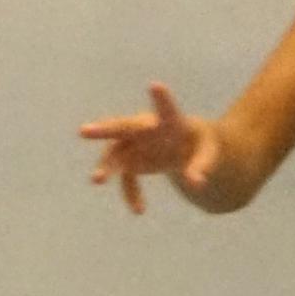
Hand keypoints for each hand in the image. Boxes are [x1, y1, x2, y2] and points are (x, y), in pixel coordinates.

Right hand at [80, 81, 224, 213]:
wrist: (187, 149)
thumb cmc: (203, 144)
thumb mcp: (210, 152)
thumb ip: (202, 165)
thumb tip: (196, 184)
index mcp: (171, 121)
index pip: (166, 109)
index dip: (161, 98)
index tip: (155, 85)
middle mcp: (146, 128)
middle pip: (123, 126)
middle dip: (104, 130)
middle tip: (84, 131)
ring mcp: (135, 144)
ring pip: (115, 153)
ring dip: (106, 167)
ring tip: (97, 180)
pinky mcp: (131, 161)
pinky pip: (125, 177)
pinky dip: (131, 193)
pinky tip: (140, 210)